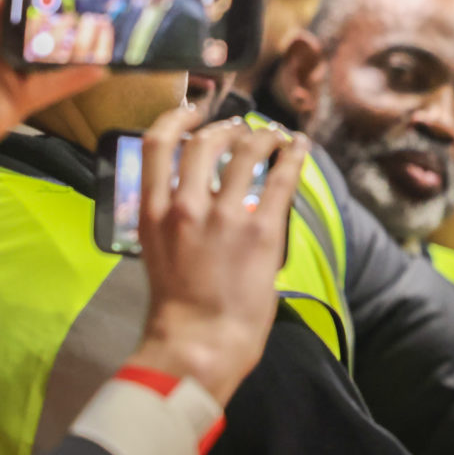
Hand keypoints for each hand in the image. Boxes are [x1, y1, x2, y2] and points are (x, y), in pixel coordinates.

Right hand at [130, 109, 308, 406]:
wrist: (197, 345)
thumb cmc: (179, 312)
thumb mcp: (159, 255)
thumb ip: (174, 222)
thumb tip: (199, 202)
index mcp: (152, 213)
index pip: (156, 145)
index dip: (178, 118)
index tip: (194, 110)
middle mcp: (185, 207)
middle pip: (204, 142)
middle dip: (226, 127)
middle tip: (241, 128)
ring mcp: (223, 217)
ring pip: (246, 152)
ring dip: (264, 137)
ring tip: (276, 136)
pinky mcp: (260, 230)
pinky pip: (282, 178)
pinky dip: (294, 156)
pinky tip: (300, 147)